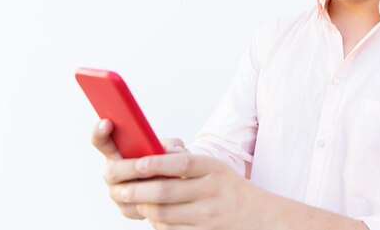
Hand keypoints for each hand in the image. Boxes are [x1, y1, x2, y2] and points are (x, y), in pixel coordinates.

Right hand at [91, 119, 186, 219]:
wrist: (171, 183)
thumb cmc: (165, 158)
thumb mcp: (169, 147)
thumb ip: (171, 145)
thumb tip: (176, 152)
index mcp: (116, 152)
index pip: (101, 141)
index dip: (100, 133)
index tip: (106, 122)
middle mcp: (113, 172)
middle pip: (113, 171)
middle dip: (130, 167)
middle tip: (144, 165)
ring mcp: (117, 193)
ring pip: (125, 192)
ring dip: (145, 186)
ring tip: (164, 181)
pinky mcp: (128, 209)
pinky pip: (137, 208)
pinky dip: (152, 202)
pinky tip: (166, 198)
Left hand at [105, 151, 272, 229]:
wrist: (259, 217)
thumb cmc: (228, 188)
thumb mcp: (214, 169)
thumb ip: (186, 163)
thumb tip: (151, 156)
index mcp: (212, 168)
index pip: (180, 162)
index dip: (156, 163)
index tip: (136, 164)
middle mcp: (210, 191)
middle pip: (165, 192)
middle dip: (137, 191)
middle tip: (121, 190)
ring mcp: (207, 215)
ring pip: (162, 214)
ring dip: (143, 208)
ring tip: (134, 201)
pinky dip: (157, 223)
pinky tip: (153, 216)